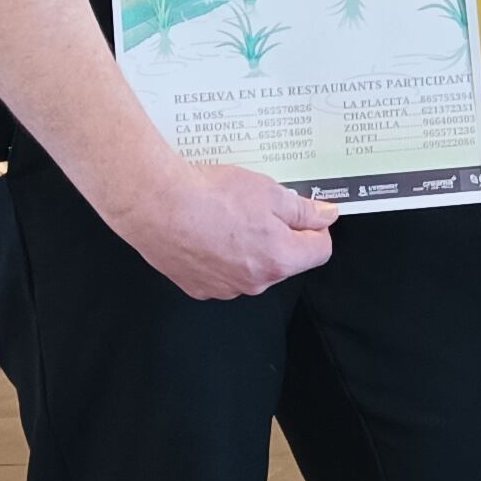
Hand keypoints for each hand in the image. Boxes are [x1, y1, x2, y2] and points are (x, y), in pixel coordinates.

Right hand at [112, 159, 338, 301]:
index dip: (315, 228)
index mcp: (279, 259)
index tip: (304, 212)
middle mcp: (254, 282)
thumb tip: (326, 216)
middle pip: (284, 259)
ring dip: (248, 245)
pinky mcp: (197, 287)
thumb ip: (304, 210)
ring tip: (226, 216)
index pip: (320, 250)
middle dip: (280, 235)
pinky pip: (221, 272)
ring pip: (251, 266)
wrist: (154, 204)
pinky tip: (206, 231)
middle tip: (257, 206)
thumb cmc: (209, 196)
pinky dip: (220, 254)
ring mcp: (224, 288)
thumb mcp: (269, 192)